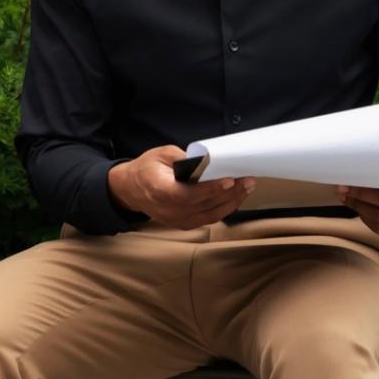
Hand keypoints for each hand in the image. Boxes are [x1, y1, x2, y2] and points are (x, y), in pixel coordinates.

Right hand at [108, 145, 255, 228]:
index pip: (187, 194)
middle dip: (230, 193)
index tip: (229, 180)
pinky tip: (235, 198)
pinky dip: (224, 209)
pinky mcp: (183, 224)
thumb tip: (207, 161)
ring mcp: (176, 220)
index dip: (209, 189)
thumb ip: (183, 157)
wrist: (130, 189)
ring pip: (210, 214)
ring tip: (247, 188)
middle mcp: (168, 209)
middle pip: (204, 205)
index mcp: (159, 190)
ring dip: (232, 201)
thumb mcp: (161, 154)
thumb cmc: (146, 168)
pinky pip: (208, 219)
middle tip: (248, 180)